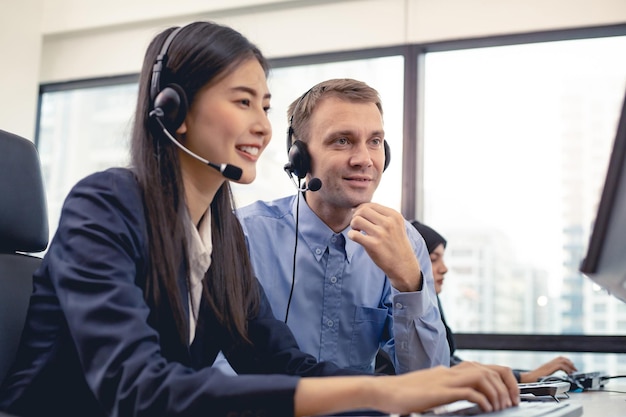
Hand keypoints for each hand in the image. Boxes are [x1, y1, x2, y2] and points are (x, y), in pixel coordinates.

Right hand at [294, 362, 518, 416]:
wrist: (384, 391)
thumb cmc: (404, 393)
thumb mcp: (431, 388)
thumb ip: (448, 389)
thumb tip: (465, 396)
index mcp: (449, 370)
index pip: (485, 367)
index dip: (503, 380)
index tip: (510, 395)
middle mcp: (450, 371)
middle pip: (489, 368)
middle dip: (506, 386)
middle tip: (511, 403)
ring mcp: (445, 379)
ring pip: (483, 376)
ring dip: (497, 393)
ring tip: (500, 407)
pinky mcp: (440, 391)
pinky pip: (469, 391)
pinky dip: (483, 399)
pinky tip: (485, 409)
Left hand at [347, 202, 420, 291]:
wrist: (404, 266)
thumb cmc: (396, 245)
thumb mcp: (396, 225)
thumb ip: (383, 215)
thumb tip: (361, 207)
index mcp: (394, 216)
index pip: (370, 205)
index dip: (361, 210)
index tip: (361, 218)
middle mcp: (389, 223)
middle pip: (362, 210)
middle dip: (356, 216)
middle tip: (357, 225)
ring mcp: (381, 234)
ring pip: (356, 220)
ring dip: (353, 225)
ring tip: (357, 231)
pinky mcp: (373, 245)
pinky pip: (354, 234)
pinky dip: (351, 235)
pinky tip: (356, 238)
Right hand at [520, 356, 577, 382]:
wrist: (527, 379)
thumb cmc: (533, 380)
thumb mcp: (543, 375)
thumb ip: (549, 374)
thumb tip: (556, 378)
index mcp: (548, 365)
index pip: (559, 358)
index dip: (567, 362)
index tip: (572, 368)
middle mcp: (549, 363)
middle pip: (561, 358)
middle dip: (570, 363)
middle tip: (574, 370)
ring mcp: (549, 365)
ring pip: (562, 360)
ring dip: (570, 365)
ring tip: (573, 372)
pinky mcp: (549, 369)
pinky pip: (560, 366)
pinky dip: (566, 369)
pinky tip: (568, 374)